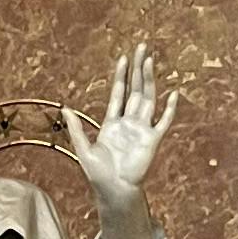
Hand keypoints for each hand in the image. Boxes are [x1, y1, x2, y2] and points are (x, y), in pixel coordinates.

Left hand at [62, 49, 177, 218]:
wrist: (114, 191)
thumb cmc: (98, 175)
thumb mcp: (83, 149)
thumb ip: (75, 129)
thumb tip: (64, 109)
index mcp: (112, 124)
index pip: (118, 94)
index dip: (121, 76)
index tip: (123, 58)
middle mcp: (129, 123)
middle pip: (135, 90)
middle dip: (137, 69)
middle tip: (141, 48)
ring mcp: (142, 130)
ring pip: (148, 99)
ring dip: (149, 79)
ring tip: (149, 60)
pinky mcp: (152, 140)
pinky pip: (163, 121)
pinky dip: (169, 109)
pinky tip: (173, 94)